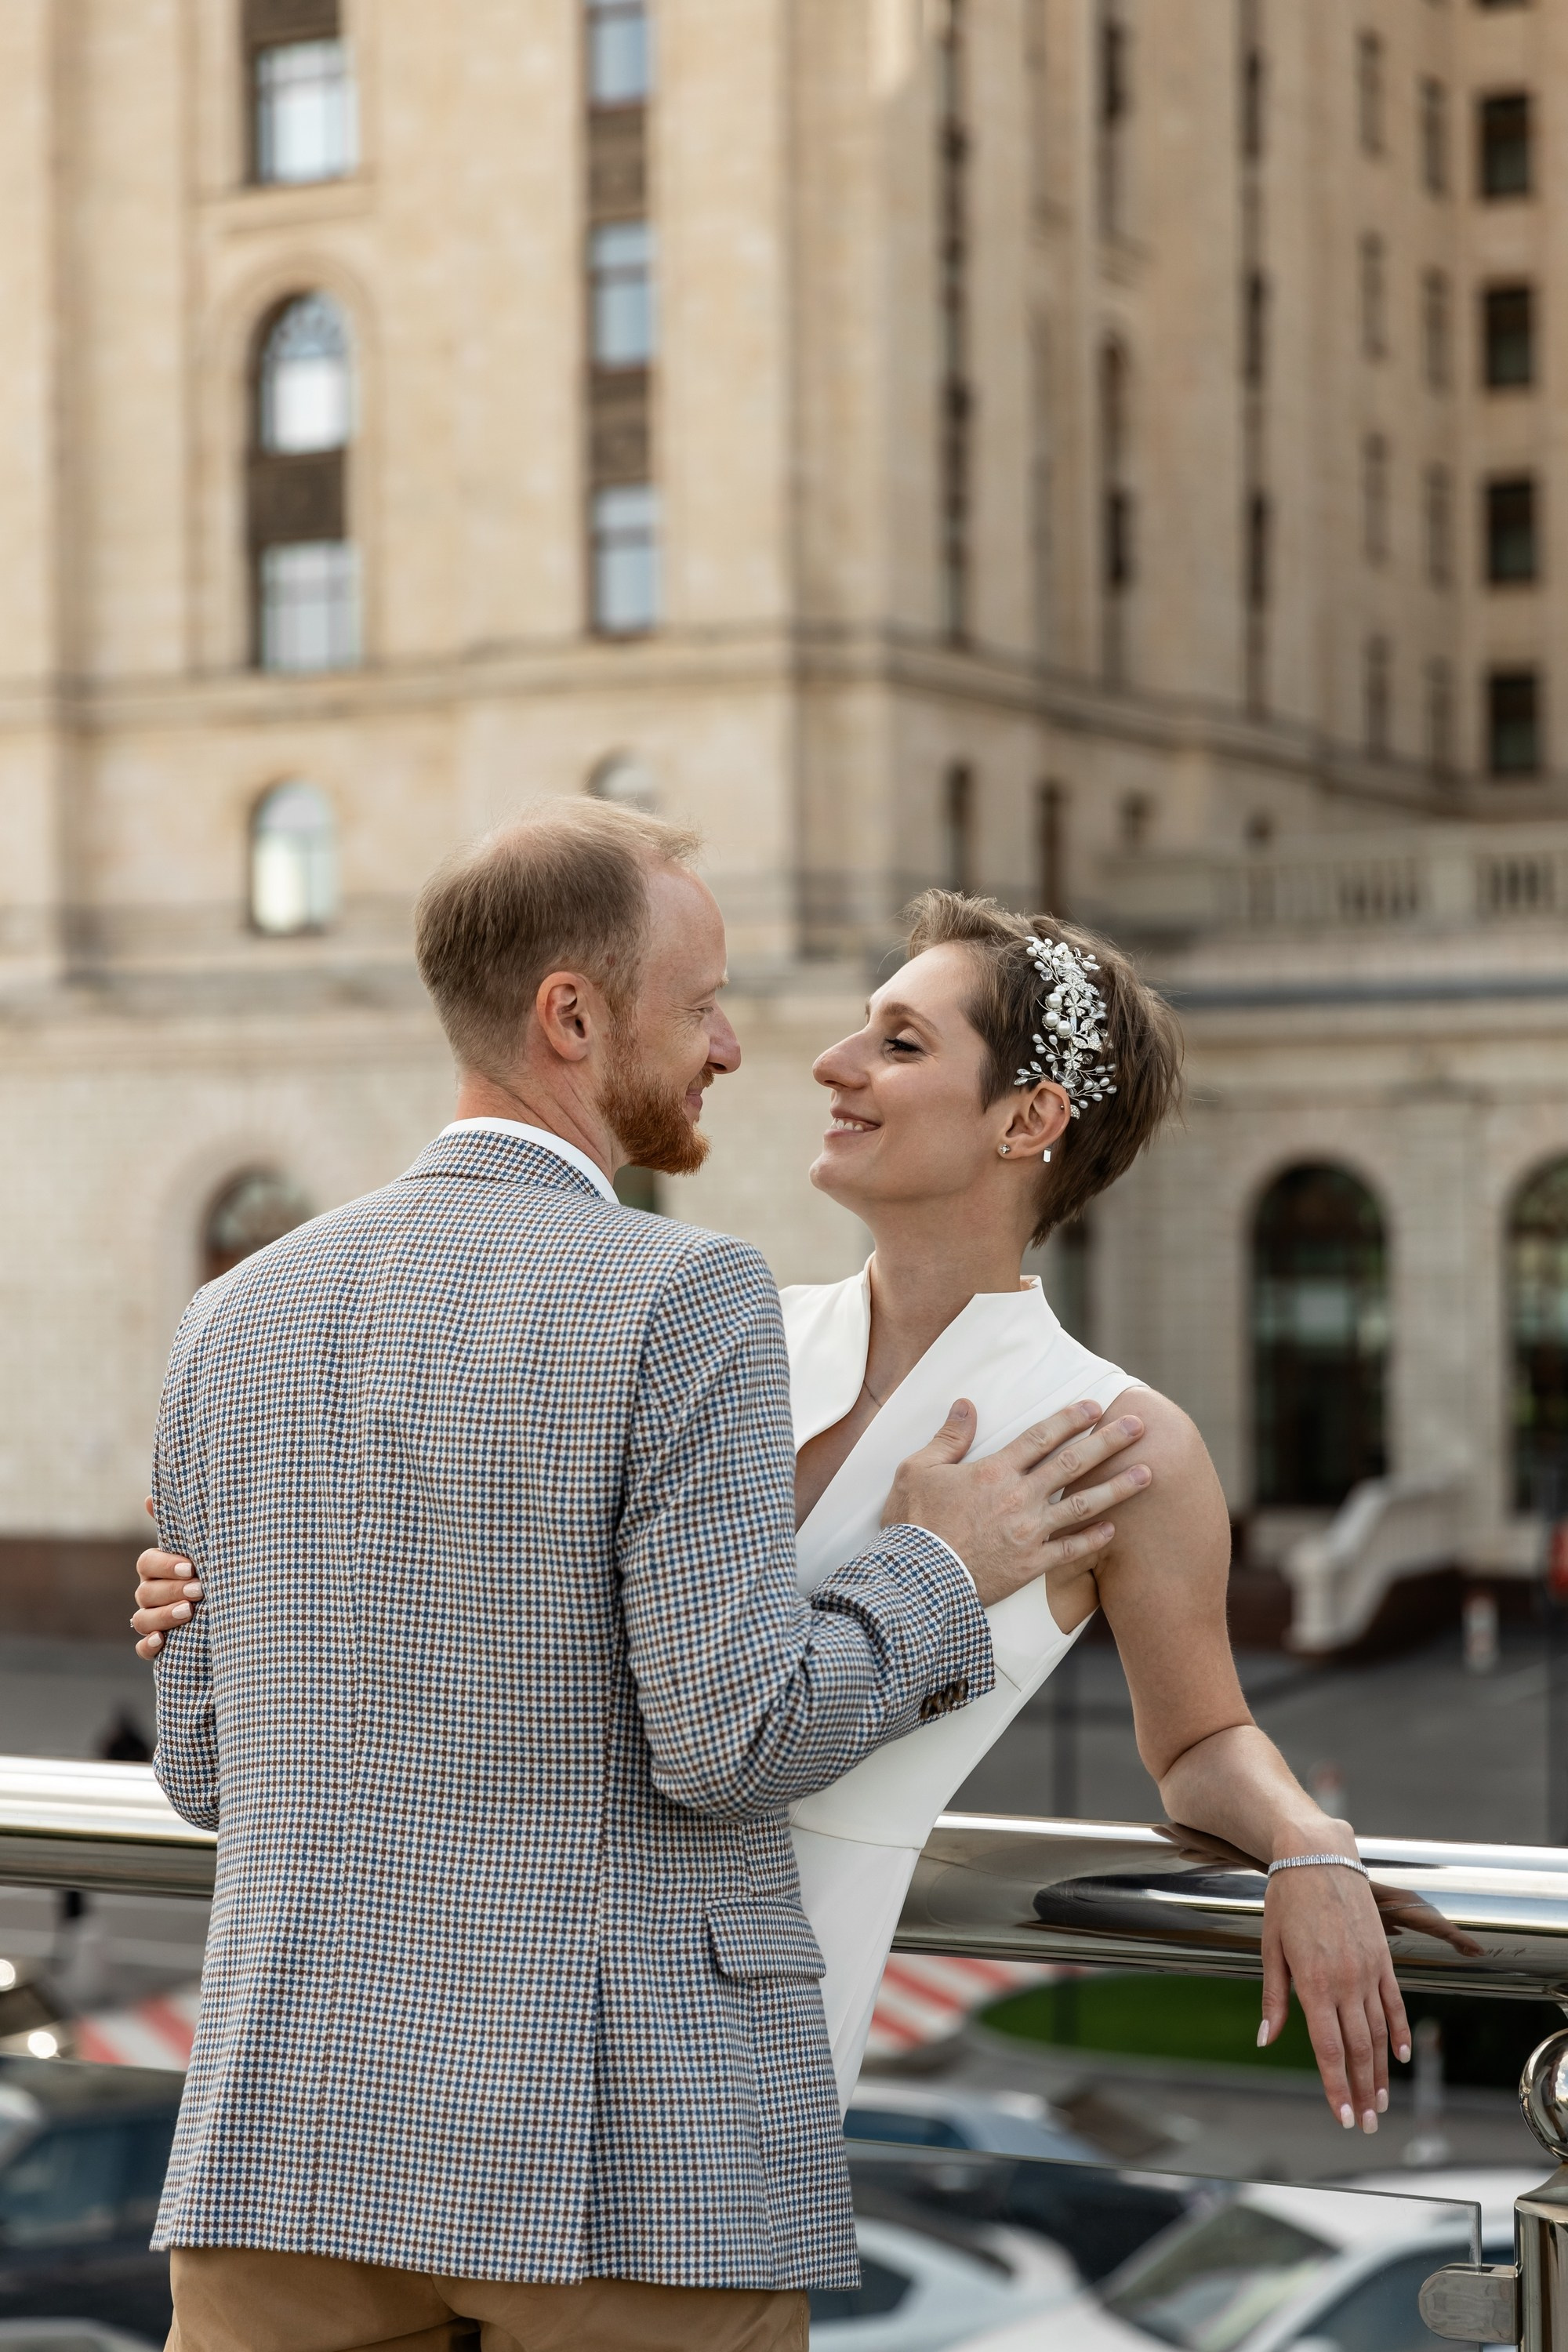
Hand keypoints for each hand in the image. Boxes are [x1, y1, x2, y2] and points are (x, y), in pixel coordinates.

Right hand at [131, 1496, 200, 1660]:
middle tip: (200, 1590)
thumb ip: (179, 1525)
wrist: (237, 1598)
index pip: (147, 1564)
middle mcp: (151, 1593)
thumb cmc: (213, 1564)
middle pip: (145, 1592)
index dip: (166, 1566)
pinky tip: (162, 1641)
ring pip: (142, 1619)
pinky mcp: (159, 1645)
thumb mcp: (200, 1545)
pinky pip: (142, 1648)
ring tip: (189, 1612)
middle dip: (172, 1591)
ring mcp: (152, 1619)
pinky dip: (149, 1646)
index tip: (192, 1568)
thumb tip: (148, 1498)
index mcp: (157, 1568)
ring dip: (163, 1616)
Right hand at [884, 1399, 1149, 1609]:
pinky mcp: (1029, 1566)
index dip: (1069, 1418)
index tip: (1095, 1406)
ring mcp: (1028, 1533)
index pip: (1040, 1437)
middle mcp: (1019, 1498)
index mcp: (993, 1472)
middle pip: (1071, 1463)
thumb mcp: (917, 1470)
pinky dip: (1093, 1541)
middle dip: (1108, 1441)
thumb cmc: (912, 1524)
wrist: (916, 1579)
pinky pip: (1070, 1552)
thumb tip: (966, 1405)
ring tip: (1148, 1474)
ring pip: (1082, 1505)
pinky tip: (1114, 1531)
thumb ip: (948, 1437)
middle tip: (1138, 1425)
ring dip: (1117, 1488)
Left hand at [1259, 1832, 1411, 2133]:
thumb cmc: (1286, 1899)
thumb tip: (1266, 2039)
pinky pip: (1394, 2003)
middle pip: (1357, 2049)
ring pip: (1379, 2033)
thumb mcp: (1270, 1947)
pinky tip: (1401, 2057)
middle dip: (1361, 2091)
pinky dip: (1400, 2032)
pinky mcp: (1383, 1958)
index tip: (1341, 2116)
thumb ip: (1274, 1997)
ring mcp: (1368, 1970)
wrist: (1318, 1855)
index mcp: (1313, 1982)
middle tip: (1365, 2124)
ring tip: (1380, 2103)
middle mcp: (1345, 1981)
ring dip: (1380, 2071)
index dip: (1334, 2085)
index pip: (1328, 2048)